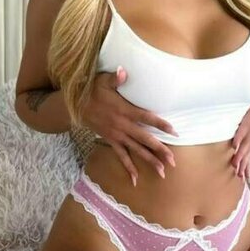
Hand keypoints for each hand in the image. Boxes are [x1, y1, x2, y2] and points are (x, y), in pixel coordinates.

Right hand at [81, 67, 178, 185]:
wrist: (75, 106)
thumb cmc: (92, 90)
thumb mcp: (103, 81)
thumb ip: (115, 78)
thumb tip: (123, 71)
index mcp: (125, 111)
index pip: (147, 118)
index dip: (161, 124)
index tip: (174, 131)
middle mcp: (123, 126)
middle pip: (145, 139)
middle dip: (160, 150)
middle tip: (173, 160)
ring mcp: (117, 135)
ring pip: (136, 150)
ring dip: (149, 161)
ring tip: (162, 172)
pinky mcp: (111, 141)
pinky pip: (121, 156)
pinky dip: (129, 168)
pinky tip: (135, 180)